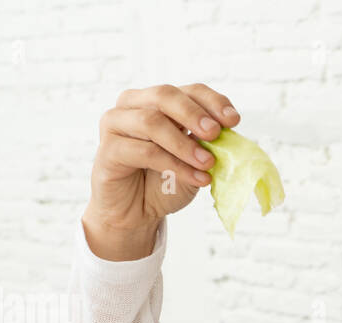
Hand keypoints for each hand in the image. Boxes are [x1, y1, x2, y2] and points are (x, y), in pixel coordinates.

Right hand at [83, 82, 239, 258]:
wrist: (136, 212)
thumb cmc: (164, 182)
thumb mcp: (194, 161)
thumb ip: (207, 145)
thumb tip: (230, 135)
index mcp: (158, 101)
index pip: (188, 90)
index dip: (212, 101)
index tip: (233, 120)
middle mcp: (133, 105)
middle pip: (165, 95)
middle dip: (194, 114)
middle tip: (215, 133)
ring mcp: (116, 124)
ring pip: (151, 122)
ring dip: (184, 144)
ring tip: (208, 163)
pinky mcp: (107, 150)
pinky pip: (143, 151)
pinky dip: (174, 165)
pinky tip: (195, 178)